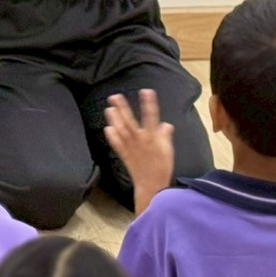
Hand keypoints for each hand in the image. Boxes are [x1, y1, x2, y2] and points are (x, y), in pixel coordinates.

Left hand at [103, 90, 173, 211]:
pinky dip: (112, 136)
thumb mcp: (168, 150)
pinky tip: (107, 128)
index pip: (151, 117)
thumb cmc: (163, 167)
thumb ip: (165, 136)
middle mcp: (140, 140)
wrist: (152, 186)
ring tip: (109, 108)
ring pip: (121, 130)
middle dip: (123, 108)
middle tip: (115, 96)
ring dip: (114, 119)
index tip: (146, 91)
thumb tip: (166, 124)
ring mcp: (130, 147)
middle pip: (130, 121)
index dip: (148, 104)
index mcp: (152, 138)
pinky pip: (117, 144)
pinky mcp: (124, 155)